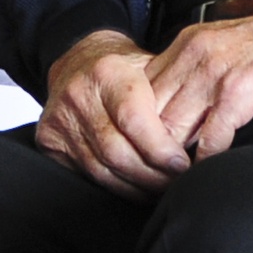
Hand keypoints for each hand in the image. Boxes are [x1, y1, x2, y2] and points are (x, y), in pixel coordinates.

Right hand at [37, 31, 191, 200]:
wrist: (77, 63)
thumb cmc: (123, 68)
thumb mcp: (149, 65)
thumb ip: (169, 95)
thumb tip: (203, 132)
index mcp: (108, 71)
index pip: (134, 118)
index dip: (159, 147)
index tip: (181, 164)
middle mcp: (79, 94)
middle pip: (117, 150)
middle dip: (151, 174)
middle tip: (176, 183)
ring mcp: (60, 120)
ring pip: (102, 169)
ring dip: (135, 186)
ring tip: (160, 189)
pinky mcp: (50, 141)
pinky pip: (87, 175)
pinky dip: (116, 186)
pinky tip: (136, 188)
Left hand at [145, 0, 252, 161]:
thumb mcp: (230, 47)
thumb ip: (199, 70)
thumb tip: (177, 110)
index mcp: (190, 41)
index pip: (141, 90)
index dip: (141, 125)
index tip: (147, 150)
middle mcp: (196, 53)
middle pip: (148, 113)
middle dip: (150, 149)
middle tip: (155, 176)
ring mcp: (216, 72)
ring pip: (171, 131)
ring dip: (173, 163)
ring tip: (176, 182)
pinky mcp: (240, 92)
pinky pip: (208, 141)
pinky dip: (205, 163)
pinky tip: (210, 171)